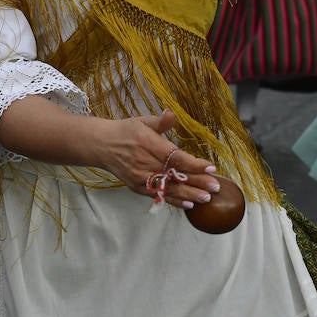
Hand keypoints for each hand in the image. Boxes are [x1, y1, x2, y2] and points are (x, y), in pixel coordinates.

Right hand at [91, 110, 223, 208]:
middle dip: (197, 181)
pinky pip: (158, 195)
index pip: (175, 156)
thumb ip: (160, 121)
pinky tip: (189, 203)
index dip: (194, 164)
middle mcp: (143, 162)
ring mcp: (139, 176)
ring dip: (189, 194)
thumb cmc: (126, 131)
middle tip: (215, 186)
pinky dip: (174, 200)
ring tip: (206, 198)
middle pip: (174, 175)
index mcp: (147, 143)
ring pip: (168, 188)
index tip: (210, 167)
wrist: (101, 145)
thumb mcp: (142, 121)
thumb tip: (172, 113)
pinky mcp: (136, 186)